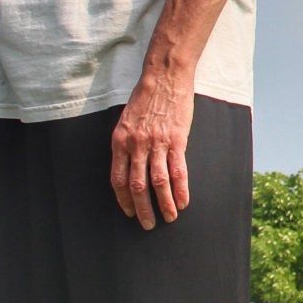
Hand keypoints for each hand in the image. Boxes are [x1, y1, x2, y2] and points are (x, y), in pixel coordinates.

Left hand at [111, 66, 194, 228]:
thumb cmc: (146, 98)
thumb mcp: (126, 121)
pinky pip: (178, 171)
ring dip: (164, 205)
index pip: (118, 179)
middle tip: (147, 224)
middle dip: (142, 209)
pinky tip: (184, 202)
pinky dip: (181, 190)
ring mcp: (157, 144)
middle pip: (137, 186)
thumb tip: (129, 167)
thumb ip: (127, 144)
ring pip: (158, 183)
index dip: (123, 200)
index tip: (128, 212)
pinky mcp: (176, 140)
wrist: (165, 78)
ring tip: (169, 218)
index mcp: (120, 142)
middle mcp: (136, 145)